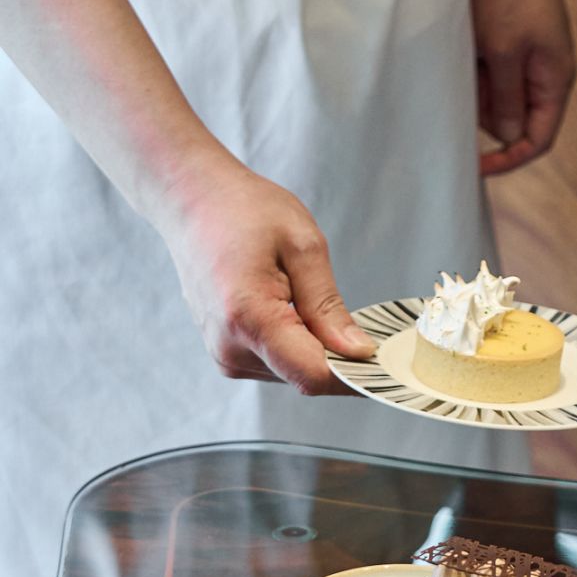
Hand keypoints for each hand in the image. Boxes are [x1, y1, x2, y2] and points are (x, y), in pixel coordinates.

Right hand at [157, 158, 376, 393]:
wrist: (190, 199)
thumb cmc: (243, 209)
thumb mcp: (302, 245)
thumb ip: (329, 307)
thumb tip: (358, 353)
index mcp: (249, 319)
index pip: (315, 375)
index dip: (355, 374)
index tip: (386, 362)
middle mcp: (230, 348)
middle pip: (306, 376)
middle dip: (337, 356)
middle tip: (351, 316)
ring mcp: (224, 355)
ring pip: (293, 372)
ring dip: (314, 347)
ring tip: (301, 295)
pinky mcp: (226, 354)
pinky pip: (277, 362)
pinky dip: (295, 343)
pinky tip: (288, 305)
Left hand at [471, 0, 574, 176]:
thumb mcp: (503, 52)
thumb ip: (505, 99)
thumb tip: (507, 137)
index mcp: (554, 82)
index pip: (538, 139)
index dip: (509, 158)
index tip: (476, 165)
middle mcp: (547, 74)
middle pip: (519, 120)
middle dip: (488, 118)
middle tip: (459, 99)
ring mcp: (531, 56)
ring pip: (502, 96)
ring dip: (479, 91)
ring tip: (463, 67)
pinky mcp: (515, 40)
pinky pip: (495, 71)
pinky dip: (477, 71)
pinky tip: (463, 54)